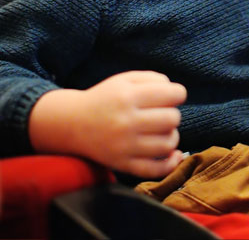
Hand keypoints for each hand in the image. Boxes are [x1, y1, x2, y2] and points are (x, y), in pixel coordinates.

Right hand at [30, 71, 185, 179]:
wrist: (71, 124)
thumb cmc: (104, 99)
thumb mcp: (124, 79)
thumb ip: (153, 78)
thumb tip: (177, 92)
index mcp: (128, 96)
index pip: (173, 94)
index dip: (177, 94)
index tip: (170, 97)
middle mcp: (126, 121)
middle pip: (172, 119)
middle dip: (172, 114)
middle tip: (161, 114)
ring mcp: (124, 146)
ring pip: (168, 144)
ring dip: (171, 136)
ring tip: (161, 131)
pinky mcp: (122, 164)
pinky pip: (155, 169)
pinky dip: (170, 164)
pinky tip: (173, 154)